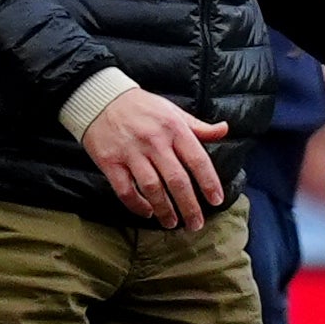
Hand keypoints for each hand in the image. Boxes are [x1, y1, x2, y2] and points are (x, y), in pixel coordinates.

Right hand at [81, 87, 228, 227]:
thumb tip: (224, 129)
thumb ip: (198, 126)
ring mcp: (131, 152)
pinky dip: (137, 205)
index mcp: (174, 128)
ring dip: (164, 210)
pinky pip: (125, 190)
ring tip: (172, 223)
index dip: (209, 183)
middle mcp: (154, 141)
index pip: (197, 159)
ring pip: (152, 188)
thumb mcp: (173, 111)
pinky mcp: (110, 162)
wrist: (100, 98)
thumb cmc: (142, 107)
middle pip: (176, 180)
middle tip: (196, 224)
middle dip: (189, 206)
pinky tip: (147, 212)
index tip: (216, 201)